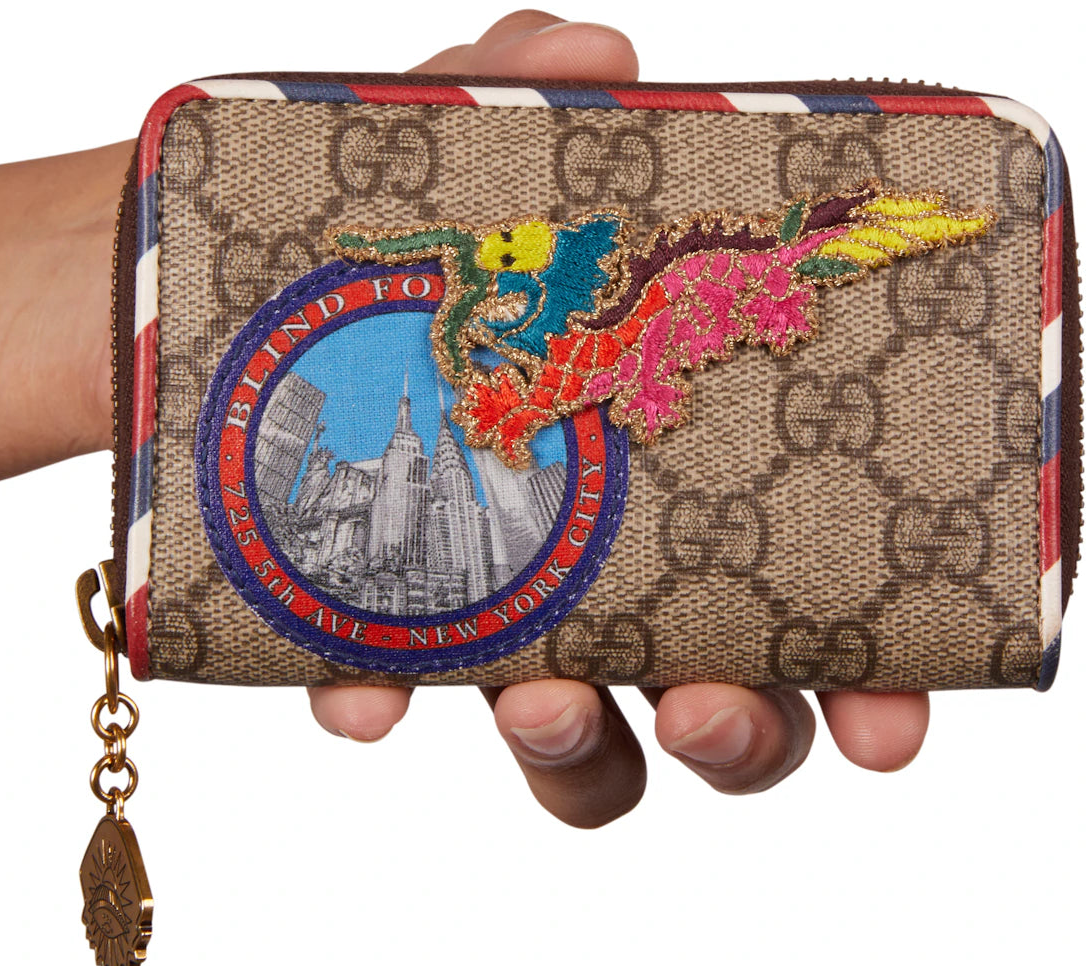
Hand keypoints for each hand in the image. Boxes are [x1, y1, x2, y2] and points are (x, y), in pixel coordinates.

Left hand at [307, 10, 929, 826]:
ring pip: (572, 738)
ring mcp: (490, 599)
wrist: (225, 280)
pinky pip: (384, 694)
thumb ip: (526, 94)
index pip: (812, 596)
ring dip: (575, 747)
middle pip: (715, 701)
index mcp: (681, 470)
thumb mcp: (464, 151)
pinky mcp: (367, 611)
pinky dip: (377, 700)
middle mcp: (603, 557)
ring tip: (538, 699)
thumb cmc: (392, 230)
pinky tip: (361, 690)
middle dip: (739, 734)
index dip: (869, 677)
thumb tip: (595, 58)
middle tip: (707, 710)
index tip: (891, 722)